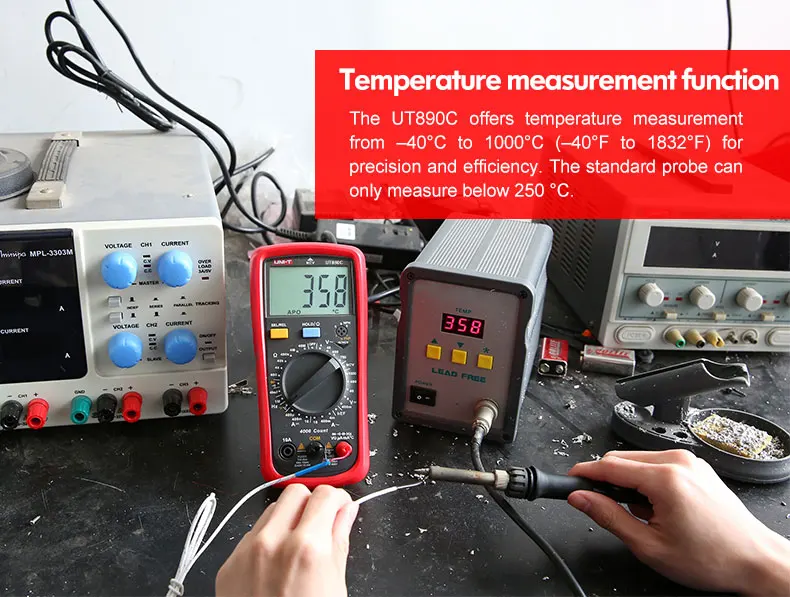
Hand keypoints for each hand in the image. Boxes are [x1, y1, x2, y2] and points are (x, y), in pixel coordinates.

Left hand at [216, 484, 358, 596]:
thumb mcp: (335, 586)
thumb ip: (339, 541)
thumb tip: (346, 515)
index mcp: (307, 547)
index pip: (326, 495)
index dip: (338, 501)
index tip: (340, 510)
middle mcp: (272, 542)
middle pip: (296, 492)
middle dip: (312, 503)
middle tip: (320, 524)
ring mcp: (246, 552)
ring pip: (271, 510)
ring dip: (288, 520)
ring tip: (297, 549)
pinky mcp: (229, 564)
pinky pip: (251, 535)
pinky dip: (267, 541)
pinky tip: (276, 566)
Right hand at [568, 450, 789, 595]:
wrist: (754, 560)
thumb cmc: (712, 558)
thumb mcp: (649, 545)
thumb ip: (608, 517)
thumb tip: (580, 499)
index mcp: (665, 478)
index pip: (609, 466)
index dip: (584, 473)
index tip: (569, 480)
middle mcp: (678, 462)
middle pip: (621, 459)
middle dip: (606, 481)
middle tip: (602, 508)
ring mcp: (689, 462)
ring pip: (638, 461)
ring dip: (628, 483)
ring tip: (642, 516)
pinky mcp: (696, 466)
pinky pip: (657, 464)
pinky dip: (647, 481)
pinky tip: (656, 508)